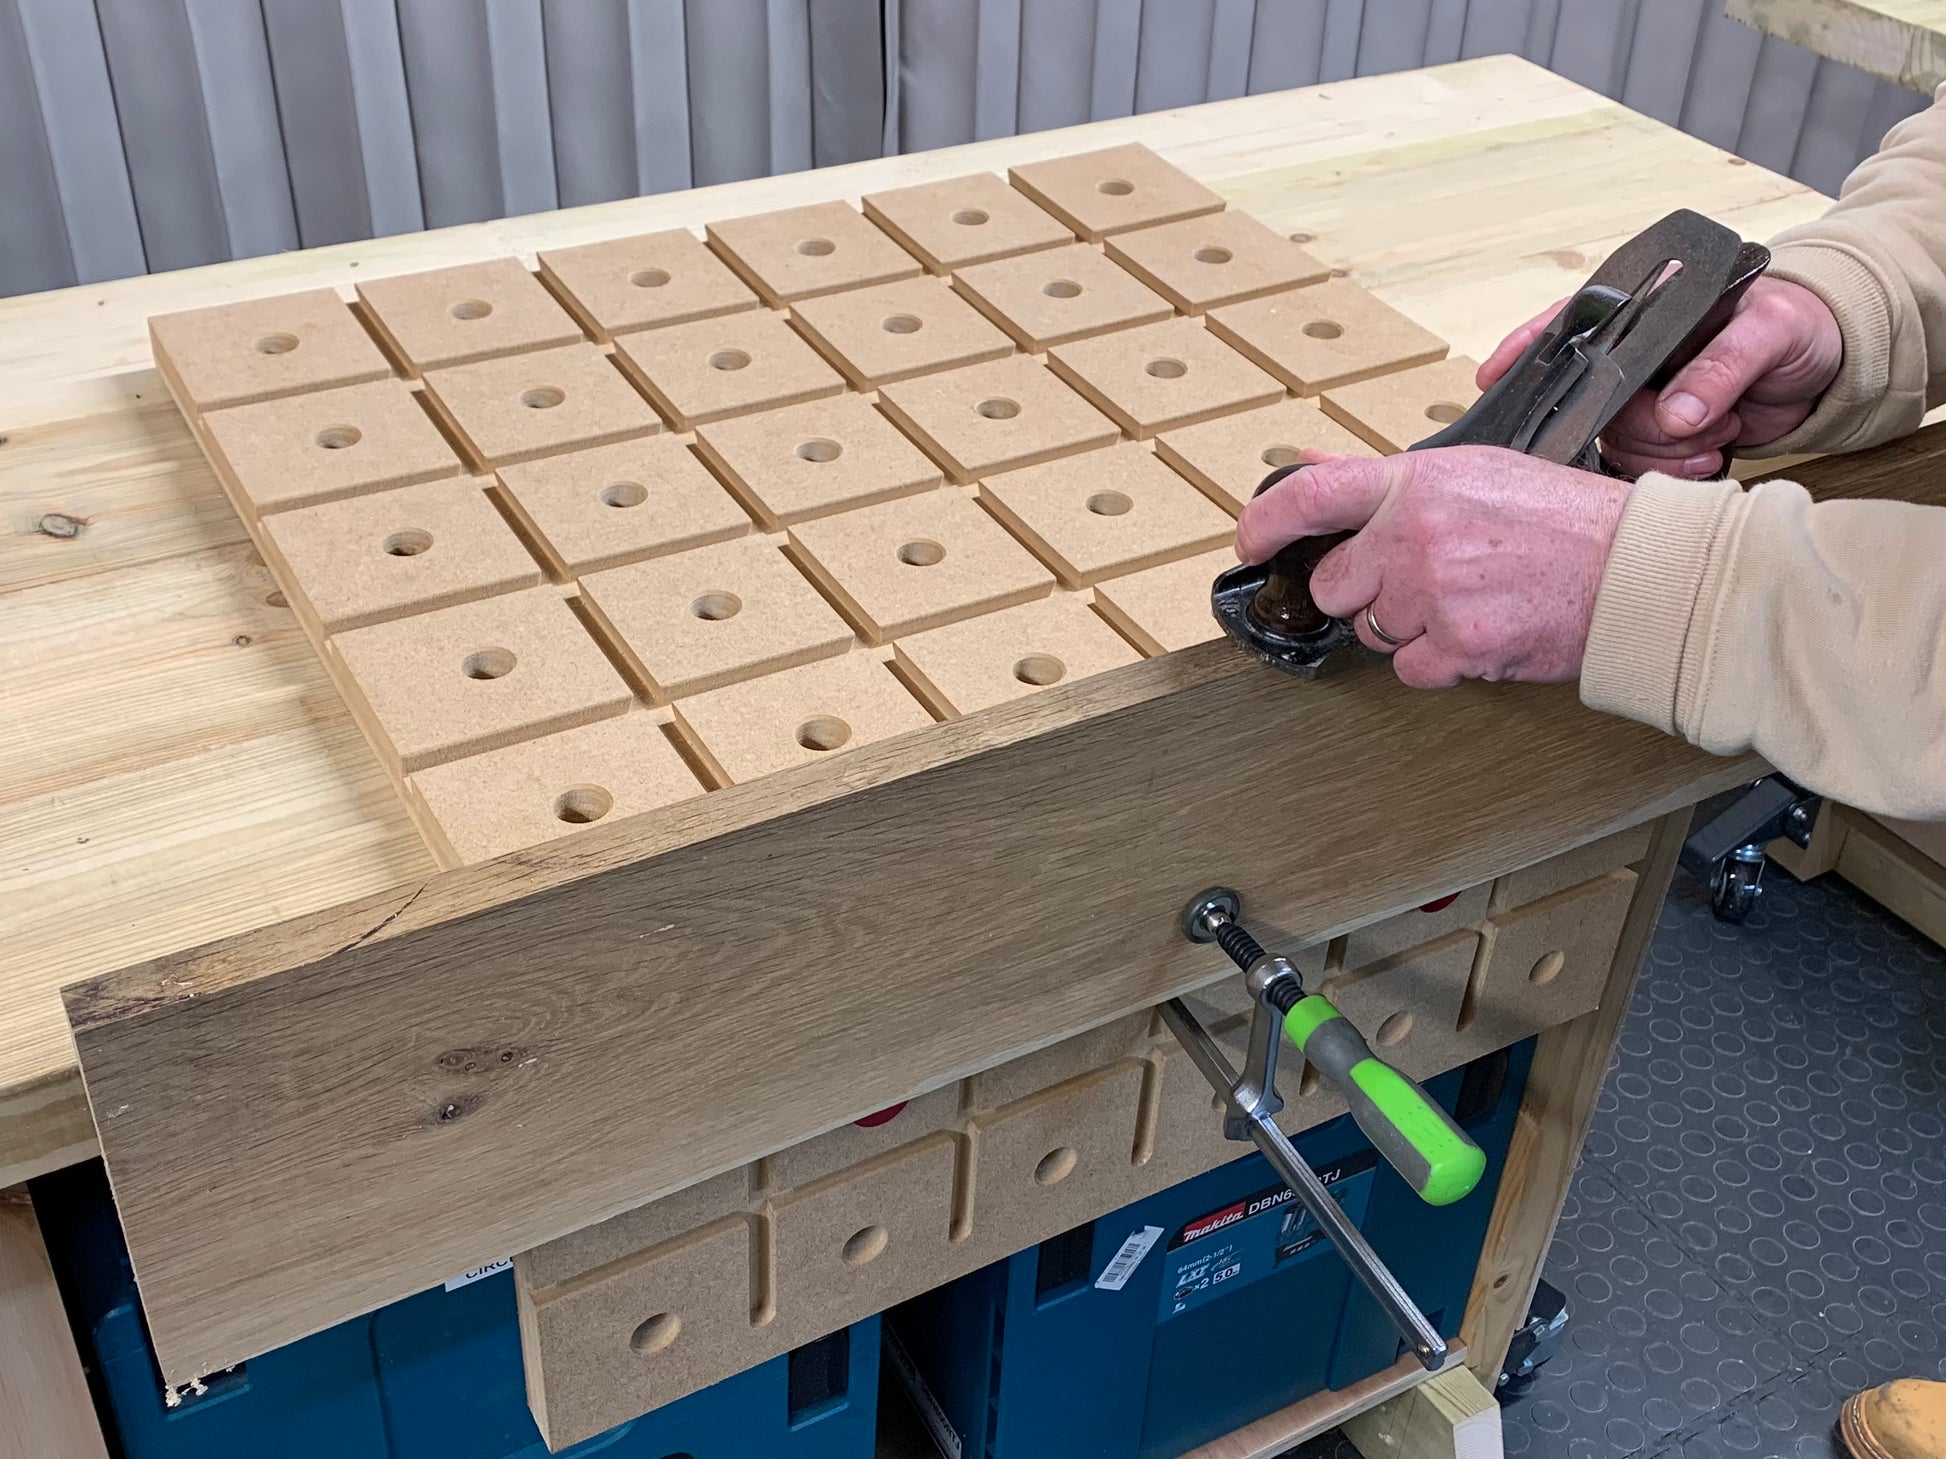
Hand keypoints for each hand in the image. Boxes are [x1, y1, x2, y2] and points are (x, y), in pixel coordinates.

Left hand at [1234, 447, 1630, 688]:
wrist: (1636, 570)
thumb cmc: (1566, 520)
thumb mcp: (1476, 472)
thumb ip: (1387, 481)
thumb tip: (1309, 467)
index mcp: (1417, 481)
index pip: (1310, 495)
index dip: (1264, 523)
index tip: (1250, 543)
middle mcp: (1415, 535)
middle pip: (1333, 585)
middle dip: (1365, 591)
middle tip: (1419, 581)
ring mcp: (1434, 594)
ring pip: (1373, 631)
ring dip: (1406, 627)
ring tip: (1466, 601)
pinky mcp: (1458, 647)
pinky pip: (1411, 671)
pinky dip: (1439, 663)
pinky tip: (1480, 632)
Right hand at [1477, 276, 1842, 477]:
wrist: (1830, 362)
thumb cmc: (1800, 321)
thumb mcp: (1770, 329)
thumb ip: (1722, 367)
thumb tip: (1678, 413)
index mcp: (1647, 313)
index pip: (1568, 326)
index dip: (1523, 351)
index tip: (1492, 376)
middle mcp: (1634, 357)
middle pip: (1592, 406)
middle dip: (1643, 428)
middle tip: (1703, 423)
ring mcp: (1645, 399)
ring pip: (1617, 444)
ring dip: (1667, 454)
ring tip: (1719, 434)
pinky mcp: (1663, 436)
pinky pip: (1643, 467)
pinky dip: (1677, 471)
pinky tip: (1711, 454)